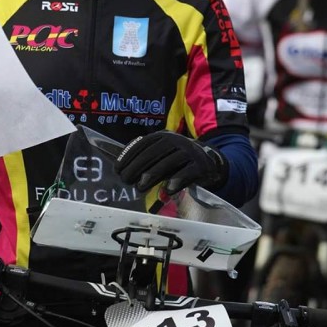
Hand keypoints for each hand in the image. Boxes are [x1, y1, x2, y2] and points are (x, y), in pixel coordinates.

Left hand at [114, 131, 228, 194]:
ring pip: (168, 162)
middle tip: (126, 180)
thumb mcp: (162, 156)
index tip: (117, 169)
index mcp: (164, 136)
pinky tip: (167, 190)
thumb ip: (147, 160)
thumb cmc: (178, 161)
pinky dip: (177, 180)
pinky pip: (187, 172)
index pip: (143, 144)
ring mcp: (189, 152)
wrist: (209, 163)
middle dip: (137, 166)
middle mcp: (176, 141)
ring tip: (140, 187)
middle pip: (153, 153)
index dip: (128, 156)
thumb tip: (121, 168)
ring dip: (152, 175)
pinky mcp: (201, 165)